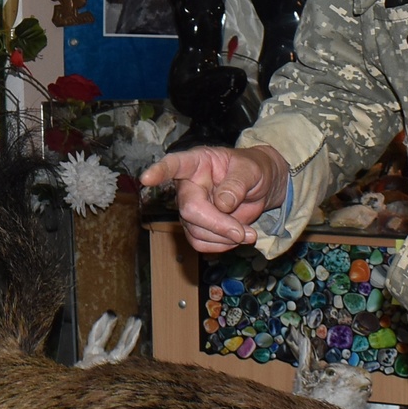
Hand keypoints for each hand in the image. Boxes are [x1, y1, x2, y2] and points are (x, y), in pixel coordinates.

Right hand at [139, 145, 288, 253]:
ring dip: (223, 238)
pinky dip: (221, 246)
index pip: (174, 165)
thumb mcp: (251, 170)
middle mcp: (187, 185)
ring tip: (247, 234)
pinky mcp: (196, 227)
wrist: (260, 186)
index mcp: (197, 162)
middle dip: (218, 225)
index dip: (159, 172)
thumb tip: (222, 203)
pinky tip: (236, 238)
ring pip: (195, 231)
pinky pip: (200, 243)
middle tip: (244, 233)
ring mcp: (190, 207)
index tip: (147, 178)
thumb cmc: (253, 170)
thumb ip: (237, 183)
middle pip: (189, 209)